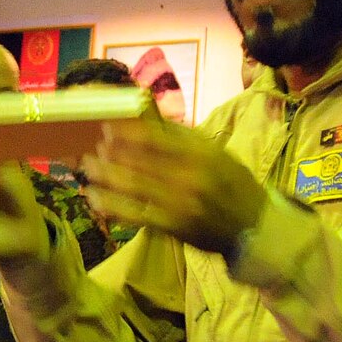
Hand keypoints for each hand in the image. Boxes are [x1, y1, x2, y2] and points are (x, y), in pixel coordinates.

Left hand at [83, 120, 265, 255]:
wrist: (254, 227)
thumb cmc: (233, 184)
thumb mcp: (216, 153)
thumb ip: (183, 137)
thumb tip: (148, 114)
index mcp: (202, 153)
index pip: (156, 137)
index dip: (127, 131)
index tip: (106, 125)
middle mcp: (190, 177)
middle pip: (140, 160)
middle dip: (111, 152)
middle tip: (92, 145)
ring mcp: (180, 204)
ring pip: (133, 187)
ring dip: (105, 175)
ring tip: (87, 166)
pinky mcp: (172, 227)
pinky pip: (135, 215)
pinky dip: (112, 206)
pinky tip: (94, 197)